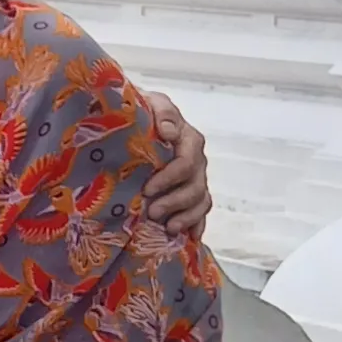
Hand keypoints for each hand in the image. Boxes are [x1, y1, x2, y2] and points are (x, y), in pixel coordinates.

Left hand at [140, 91, 210, 239]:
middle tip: (152, 212)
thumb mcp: (150, 103)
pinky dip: (196, 225)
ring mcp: (196, 178)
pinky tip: (189, 237)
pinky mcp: (192, 192)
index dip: (169, 178)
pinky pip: (202, 211)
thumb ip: (162, 112)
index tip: (147, 189)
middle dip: (175, 202)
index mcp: (189, 139)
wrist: (139, 122)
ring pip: (201, 201)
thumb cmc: (143, 114)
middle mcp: (197, 160)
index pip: (186, 162)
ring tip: (167, 227)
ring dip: (185, 217)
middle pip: (195, 187)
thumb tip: (168, 130)